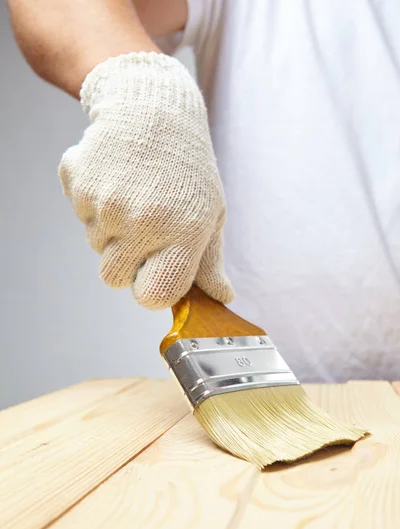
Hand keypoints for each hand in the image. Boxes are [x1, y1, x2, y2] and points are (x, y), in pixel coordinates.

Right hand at [59, 52, 233, 308]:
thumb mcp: (211, 212)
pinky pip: (80, 215)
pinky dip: (93, 203)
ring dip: (110, 229)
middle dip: (126, 259)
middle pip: (114, 278)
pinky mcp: (80, 184)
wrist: (154, 107)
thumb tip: (222, 298)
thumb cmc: (188, 167)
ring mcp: (108, 203)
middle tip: (143, 224)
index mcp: (184, 233)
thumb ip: (210, 261)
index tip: (155, 273)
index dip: (151, 288)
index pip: (154, 295)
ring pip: (95, 246)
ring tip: (133, 192)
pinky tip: (114, 178)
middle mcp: (145, 222)